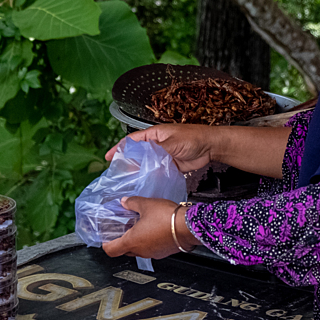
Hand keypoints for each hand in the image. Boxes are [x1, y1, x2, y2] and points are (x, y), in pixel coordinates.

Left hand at [102, 196, 199, 258]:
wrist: (190, 226)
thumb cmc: (167, 218)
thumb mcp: (146, 204)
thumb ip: (132, 203)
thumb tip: (125, 201)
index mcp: (132, 242)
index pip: (111, 250)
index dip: (105, 244)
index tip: (105, 238)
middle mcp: (141, 251)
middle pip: (125, 251)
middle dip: (122, 240)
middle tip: (124, 227)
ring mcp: (154, 253)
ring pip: (139, 250)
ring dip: (137, 240)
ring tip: (140, 225)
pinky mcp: (164, 252)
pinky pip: (152, 249)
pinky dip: (149, 241)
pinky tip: (154, 228)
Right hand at [105, 124, 219, 172]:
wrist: (210, 147)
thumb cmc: (193, 138)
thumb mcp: (171, 142)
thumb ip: (155, 151)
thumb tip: (140, 159)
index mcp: (154, 134)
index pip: (132, 141)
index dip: (119, 148)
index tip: (109, 157)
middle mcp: (156, 145)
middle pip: (137, 154)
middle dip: (127, 163)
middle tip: (117, 174)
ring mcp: (163, 156)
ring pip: (146, 165)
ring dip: (139, 172)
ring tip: (128, 182)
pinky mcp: (170, 166)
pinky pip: (157, 172)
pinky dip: (151, 178)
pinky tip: (145, 185)